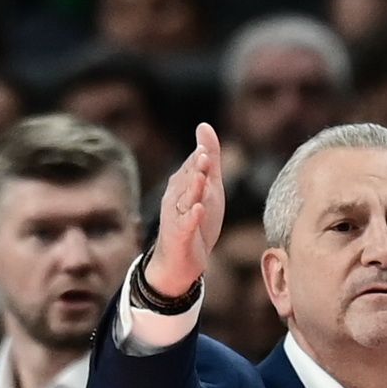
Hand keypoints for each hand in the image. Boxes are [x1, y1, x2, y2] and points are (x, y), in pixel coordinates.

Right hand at [146, 123, 226, 297]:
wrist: (179, 261)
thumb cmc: (195, 219)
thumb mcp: (208, 187)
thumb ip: (210, 157)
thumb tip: (203, 125)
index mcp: (183, 183)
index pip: (193, 165)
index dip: (202, 157)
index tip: (207, 146)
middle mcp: (176, 197)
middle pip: (188, 180)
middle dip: (195, 168)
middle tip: (204, 156)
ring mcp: (177, 216)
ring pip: (186, 200)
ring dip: (193, 189)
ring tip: (201, 177)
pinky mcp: (180, 235)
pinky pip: (186, 225)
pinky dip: (191, 218)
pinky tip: (198, 210)